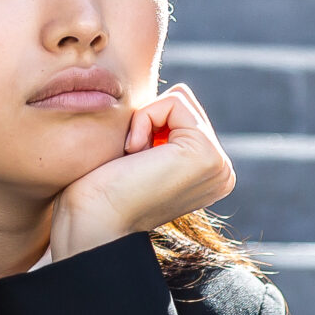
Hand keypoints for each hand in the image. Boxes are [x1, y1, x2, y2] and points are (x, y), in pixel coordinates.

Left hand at [47, 83, 234, 260]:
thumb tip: (173, 97)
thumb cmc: (103, 188)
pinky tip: (135, 153)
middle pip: (184, 103)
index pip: (183, 113)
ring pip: (180, 99)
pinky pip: (174, 102)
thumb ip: (166, 131)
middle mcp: (222, 171)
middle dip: (149, 120)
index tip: (134, 160)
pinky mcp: (207, 154)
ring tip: (135, 158)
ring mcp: (219, 165)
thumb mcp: (145, 153)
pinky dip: (144, 119)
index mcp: (210, 172)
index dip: (148, 124)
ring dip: (145, 121)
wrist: (93, 217)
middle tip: (133, 159)